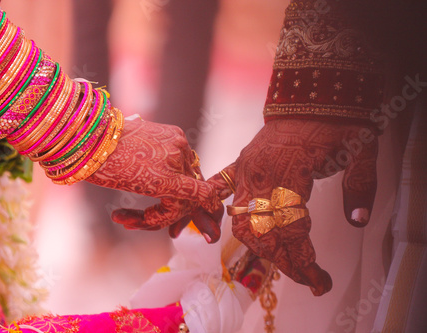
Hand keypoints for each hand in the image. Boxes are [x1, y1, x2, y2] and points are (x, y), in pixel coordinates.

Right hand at [87, 117, 222, 242]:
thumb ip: (150, 169)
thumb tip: (160, 197)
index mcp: (173, 137)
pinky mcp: (169, 178)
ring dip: (157, 220)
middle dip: (182, 215)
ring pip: (184, 203)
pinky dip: (154, 220)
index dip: (193, 197)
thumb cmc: (94, 147)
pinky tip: (124, 218)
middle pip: (194, 189)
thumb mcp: (128, 155)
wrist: (83, 139)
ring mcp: (177, 160)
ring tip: (128, 221)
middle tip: (174, 233)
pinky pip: (176, 208)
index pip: (192, 171)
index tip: (181, 216)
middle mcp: (180, 146)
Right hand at [208, 119, 377, 294]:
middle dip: (283, 261)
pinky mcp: (241, 164)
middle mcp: (261, 172)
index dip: (304, 259)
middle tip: (307, 278)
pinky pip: (217, 188)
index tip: (319, 280)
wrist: (311, 91)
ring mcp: (246, 168)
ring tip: (280, 261)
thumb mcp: (361, 147)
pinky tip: (196, 229)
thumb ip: (361, 184)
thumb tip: (357, 219)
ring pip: (240, 220)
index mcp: (289, 169)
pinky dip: (207, 210)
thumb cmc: (335, 118)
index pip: (291, 227)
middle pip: (262, 231)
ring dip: (258, 247)